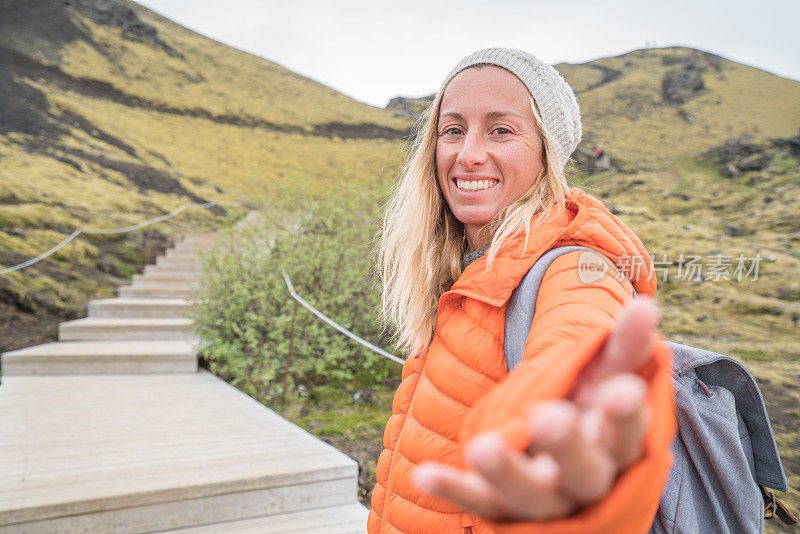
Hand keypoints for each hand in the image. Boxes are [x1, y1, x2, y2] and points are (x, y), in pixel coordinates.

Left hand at [411, 297, 660, 520]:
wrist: (561, 475)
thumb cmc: (588, 415)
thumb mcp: (605, 381)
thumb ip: (622, 348)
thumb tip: (645, 306)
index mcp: (616, 449)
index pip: (627, 436)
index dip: (624, 415)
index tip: (620, 390)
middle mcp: (584, 482)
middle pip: (584, 472)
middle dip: (567, 446)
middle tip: (547, 417)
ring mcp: (544, 499)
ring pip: (529, 495)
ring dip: (505, 473)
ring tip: (481, 448)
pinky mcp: (502, 508)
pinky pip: (478, 502)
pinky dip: (453, 489)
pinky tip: (424, 474)